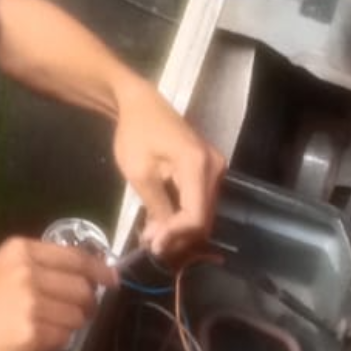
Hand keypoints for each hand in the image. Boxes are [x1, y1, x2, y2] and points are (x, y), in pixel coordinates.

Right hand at [0, 237, 117, 350]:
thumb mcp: (2, 271)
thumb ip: (41, 268)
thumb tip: (87, 276)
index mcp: (20, 251)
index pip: (76, 257)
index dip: (100, 270)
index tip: (111, 280)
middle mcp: (27, 273)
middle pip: (83, 288)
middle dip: (85, 304)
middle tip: (72, 313)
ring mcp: (32, 304)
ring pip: (77, 315)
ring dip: (69, 326)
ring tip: (44, 328)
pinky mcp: (34, 333)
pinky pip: (65, 337)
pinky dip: (57, 342)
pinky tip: (36, 341)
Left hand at [112, 79, 224, 256]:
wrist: (140, 104)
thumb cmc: (135, 134)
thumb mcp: (140, 174)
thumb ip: (156, 208)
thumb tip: (161, 241)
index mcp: (198, 165)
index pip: (196, 215)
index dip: (176, 236)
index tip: (153, 246)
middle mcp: (215, 168)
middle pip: (203, 218)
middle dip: (177, 236)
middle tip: (150, 244)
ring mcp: (215, 168)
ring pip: (202, 213)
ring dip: (179, 229)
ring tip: (152, 235)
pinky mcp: (209, 170)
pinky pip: (199, 202)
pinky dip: (182, 216)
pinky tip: (161, 221)